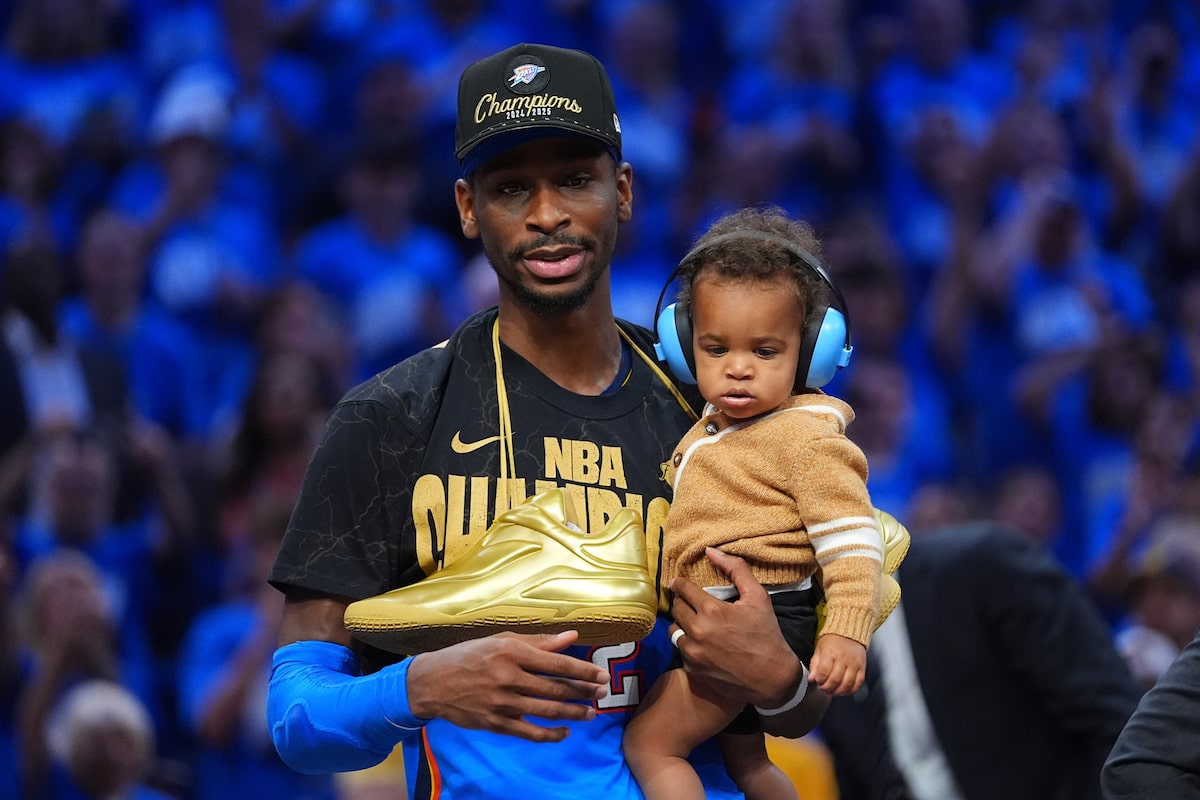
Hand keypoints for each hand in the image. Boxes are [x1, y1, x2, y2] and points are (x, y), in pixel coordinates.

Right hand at [405, 630, 609, 742]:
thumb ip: (539, 641)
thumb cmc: (470, 656)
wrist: (433, 682)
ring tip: (590, 713)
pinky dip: (550, 734)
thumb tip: (571, 636)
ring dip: (573, 714)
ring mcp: (502, 702)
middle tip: (602, 693)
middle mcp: (508, 677)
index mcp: (512, 651)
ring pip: (547, 711)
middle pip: (556, 688)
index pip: (557, 663)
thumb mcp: (502, 640)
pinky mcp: (495, 723)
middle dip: (584, 692)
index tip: (601, 675)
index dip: (583, 670)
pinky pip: (530, 732)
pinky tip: (564, 732)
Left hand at [669, 547, 803, 708]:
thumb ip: (736, 569)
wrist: (772, 678)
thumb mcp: (758, 597)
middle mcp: (697, 631)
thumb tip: (711, 551)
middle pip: (676, 609)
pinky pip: (681, 651)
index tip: (678, 582)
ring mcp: (693, 653)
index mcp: (712, 611)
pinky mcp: (693, 670)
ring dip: (682, 624)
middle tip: (690, 603)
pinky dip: (688, 645)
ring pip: (674, 631)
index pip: (683, 589)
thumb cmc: (766, 634)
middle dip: (682, 603)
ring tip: (695, 623)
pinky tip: (702, 643)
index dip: (680, 583)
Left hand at [809, 633, 865, 694]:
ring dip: (839, 692)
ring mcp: (854, 663)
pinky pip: (858, 683)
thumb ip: (814, 665)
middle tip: (824, 689)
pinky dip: (851, 690)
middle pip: (835, 680)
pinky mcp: (862, 667)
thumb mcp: (819, 649)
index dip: (819, 681)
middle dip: (827, 688)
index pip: (823, 672)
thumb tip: (811, 679)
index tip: (818, 682)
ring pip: (847, 684)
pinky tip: (845, 691)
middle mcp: (843, 658)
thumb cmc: (833, 641)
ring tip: (833, 691)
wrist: (849, 632)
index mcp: (830, 653)